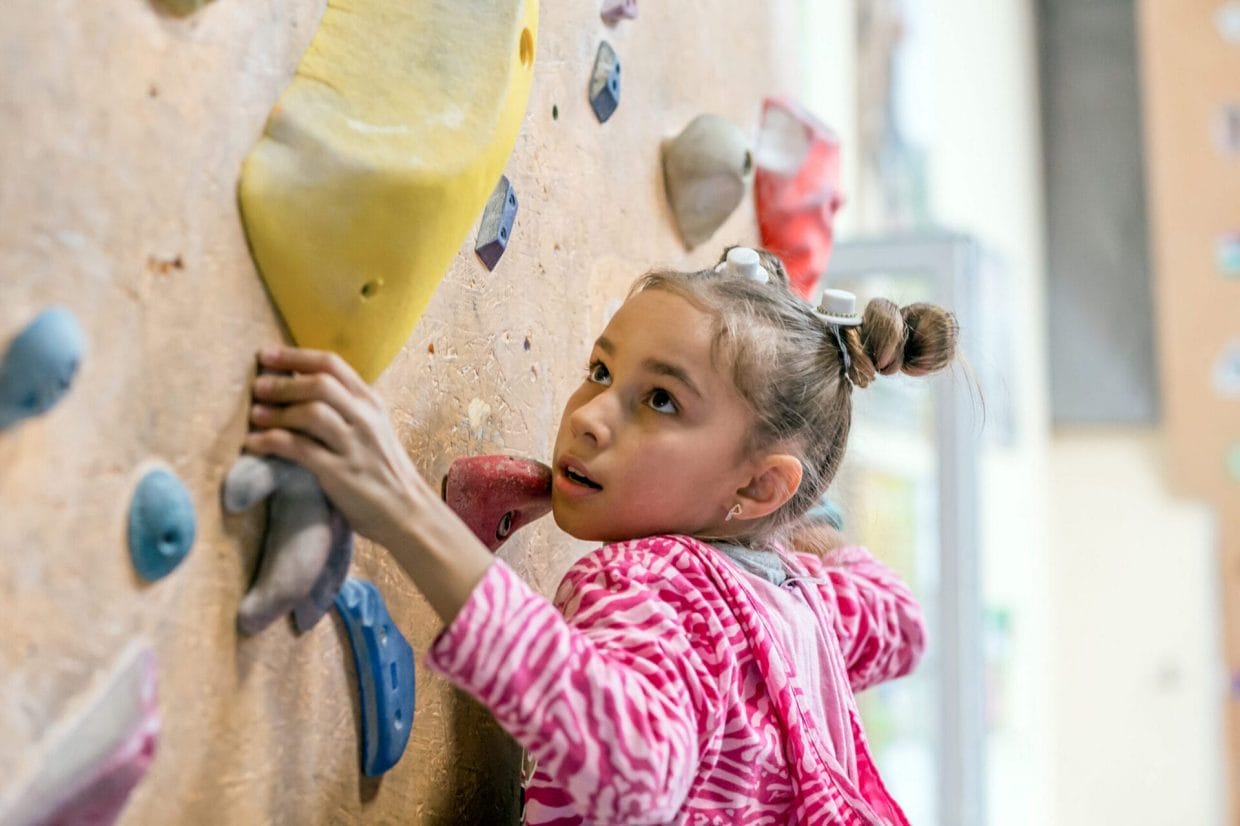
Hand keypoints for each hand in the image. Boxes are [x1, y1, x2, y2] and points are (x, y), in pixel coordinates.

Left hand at [244, 346, 430, 549]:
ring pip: (310, 413)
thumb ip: (345, 408)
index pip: (332, 365)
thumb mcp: (372, 430)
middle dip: (283, 383)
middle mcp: (365, 419)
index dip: (295, 356)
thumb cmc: (382, 471)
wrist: (406, 513)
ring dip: (276, 412)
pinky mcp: (341, 472)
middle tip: (257, 386)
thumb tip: (299, 387)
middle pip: (320, 384)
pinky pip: (300, 449)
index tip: (267, 355)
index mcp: (371, 403)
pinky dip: (271, 442)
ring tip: (255, 415)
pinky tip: (254, 443)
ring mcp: (354, 446)